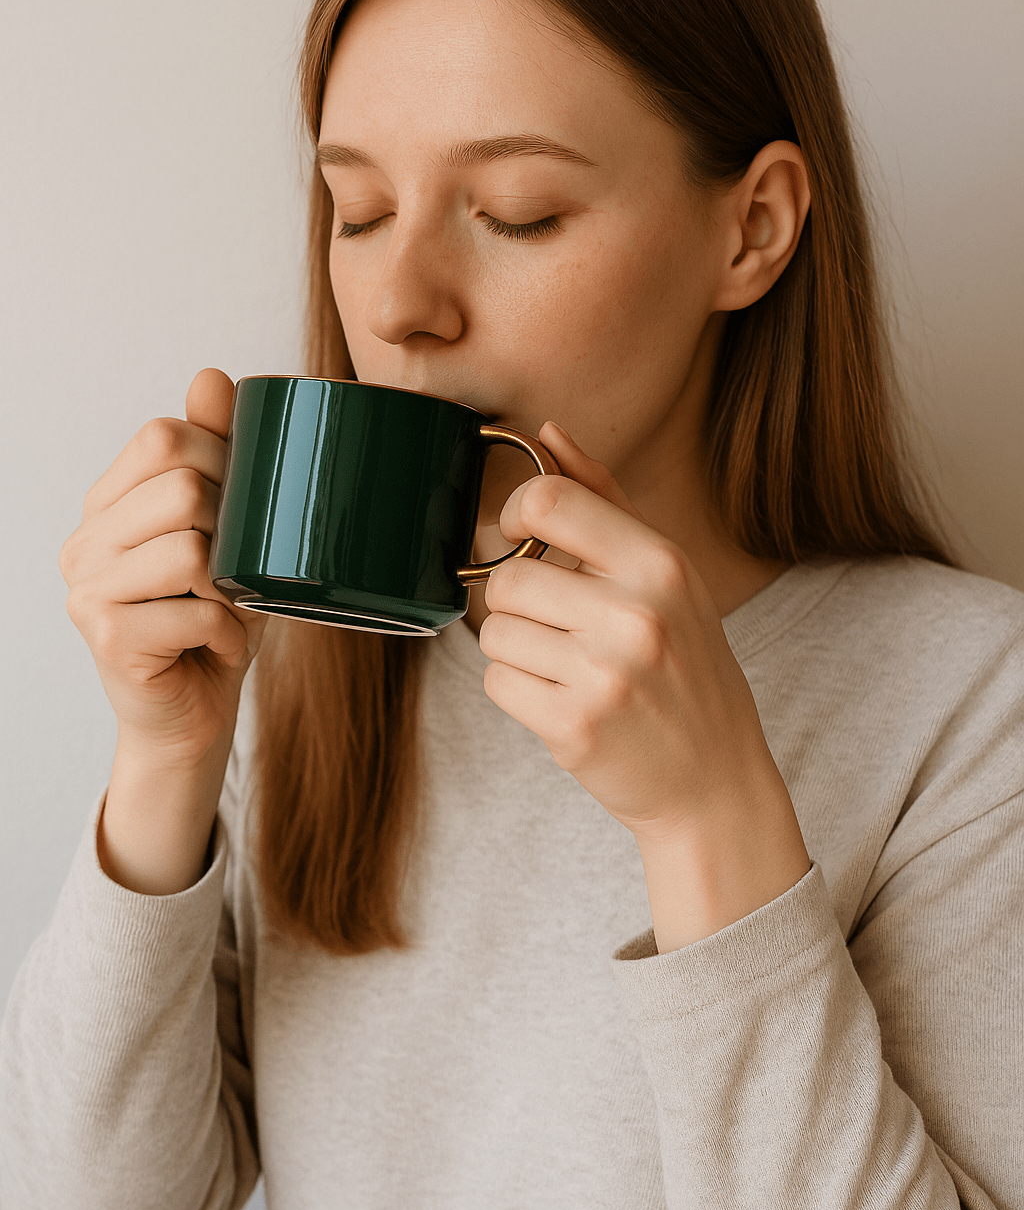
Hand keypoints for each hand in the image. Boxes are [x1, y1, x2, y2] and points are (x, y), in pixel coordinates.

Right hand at [59, 368, 265, 767]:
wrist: (193, 715)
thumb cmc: (213, 619)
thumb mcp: (229, 531)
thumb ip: (217, 455)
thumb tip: (212, 376)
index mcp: (106, 504)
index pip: (162, 436)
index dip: (223, 460)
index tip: (245, 508)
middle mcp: (83, 541)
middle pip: (183, 488)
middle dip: (236, 530)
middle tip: (237, 573)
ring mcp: (86, 590)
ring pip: (191, 549)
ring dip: (233, 588)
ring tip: (224, 610)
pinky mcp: (106, 637)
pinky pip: (198, 611)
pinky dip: (228, 632)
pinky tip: (214, 645)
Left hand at [478, 421, 791, 843]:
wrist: (713, 778)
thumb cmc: (684, 665)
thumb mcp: (667, 575)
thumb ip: (605, 501)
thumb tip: (548, 431)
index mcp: (660, 563)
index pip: (549, 502)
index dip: (515, 515)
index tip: (523, 539)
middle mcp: (636, 614)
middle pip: (507, 578)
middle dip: (517, 603)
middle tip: (556, 626)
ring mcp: (606, 674)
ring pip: (495, 634)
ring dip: (516, 651)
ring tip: (567, 667)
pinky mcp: (575, 727)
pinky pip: (497, 684)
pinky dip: (518, 693)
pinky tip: (563, 700)